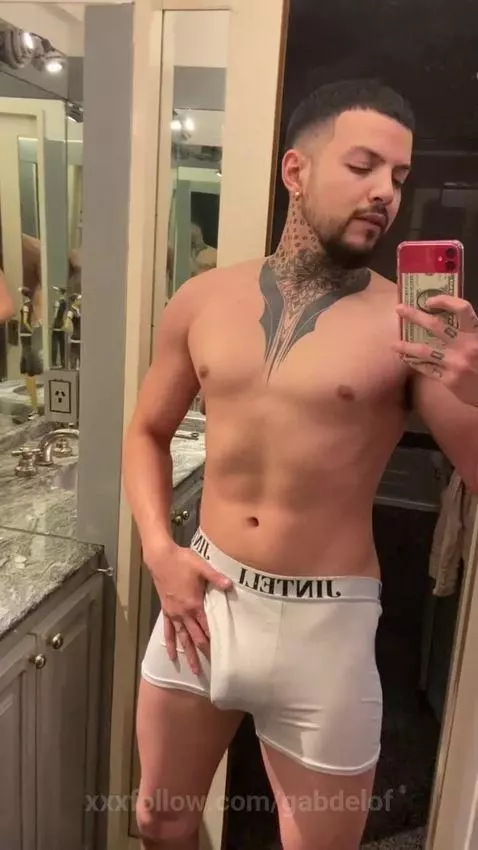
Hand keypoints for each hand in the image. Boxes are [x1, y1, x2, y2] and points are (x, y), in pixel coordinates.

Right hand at [144, 539, 231, 673]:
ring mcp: (174, 614)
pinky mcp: (166, 611)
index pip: (207, 626)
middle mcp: (184, 613)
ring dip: (189, 654)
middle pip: (196, 637)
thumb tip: (230, 585)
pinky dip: (170, 644)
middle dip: (204, 652)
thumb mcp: (202, 567)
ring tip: (194, 670)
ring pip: (182, 639)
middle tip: (212, 667)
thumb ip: (216, 578)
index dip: (214, 639)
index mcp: (194, 604)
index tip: (222, 652)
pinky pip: (168, 631)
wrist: (160, 558)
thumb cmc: (182, 561)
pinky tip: (171, 656)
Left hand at [393, 294, 477, 406]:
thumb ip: (469, 332)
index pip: (461, 309)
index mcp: (477, 333)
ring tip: (393, 345)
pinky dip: (414, 363)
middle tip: (399, 309)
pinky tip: (406, 360)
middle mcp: (465, 346)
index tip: (429, 301)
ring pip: (424, 351)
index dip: (445, 301)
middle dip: (414, 316)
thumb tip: (448, 319)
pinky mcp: (449, 380)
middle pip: (436, 326)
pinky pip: (427, 369)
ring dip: (406, 346)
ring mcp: (456, 364)